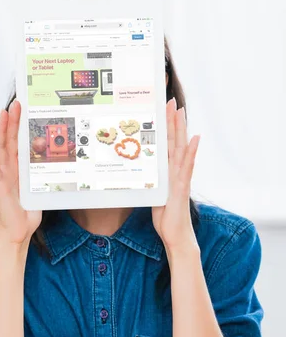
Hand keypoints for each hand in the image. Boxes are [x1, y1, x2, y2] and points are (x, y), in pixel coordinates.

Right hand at [0, 100, 41, 245]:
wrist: (19, 233)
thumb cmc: (27, 214)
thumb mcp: (41, 190)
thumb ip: (44, 176)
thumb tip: (61, 164)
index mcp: (19, 170)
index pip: (18, 143)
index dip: (20, 127)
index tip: (24, 110)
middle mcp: (9, 170)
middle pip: (9, 141)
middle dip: (12, 122)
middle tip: (15, 104)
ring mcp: (2, 176)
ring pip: (0, 148)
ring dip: (1, 130)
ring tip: (3, 113)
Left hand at [152, 98, 199, 251]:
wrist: (176, 236)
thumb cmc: (165, 218)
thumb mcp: (153, 195)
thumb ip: (151, 182)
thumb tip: (141, 173)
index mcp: (168, 173)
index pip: (166, 145)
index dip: (164, 128)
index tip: (162, 110)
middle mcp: (176, 172)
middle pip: (174, 142)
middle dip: (172, 121)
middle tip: (171, 101)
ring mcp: (180, 178)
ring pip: (181, 148)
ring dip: (181, 129)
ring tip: (181, 111)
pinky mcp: (182, 187)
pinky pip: (187, 166)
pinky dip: (191, 151)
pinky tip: (195, 138)